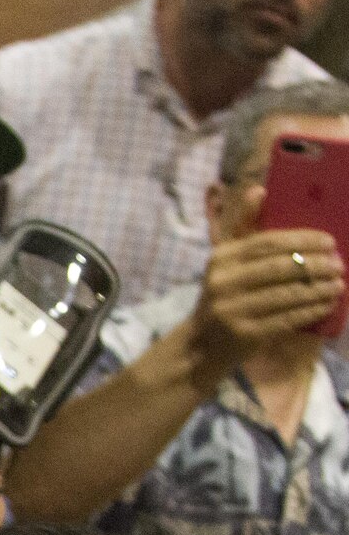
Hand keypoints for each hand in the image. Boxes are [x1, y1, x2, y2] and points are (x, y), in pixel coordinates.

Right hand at [190, 187, 343, 368]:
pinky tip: (326, 304)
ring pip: (288, 294)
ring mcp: (233, 310)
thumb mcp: (225, 260)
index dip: (303, 240)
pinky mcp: (245, 334)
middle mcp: (224, 283)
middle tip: (339, 264)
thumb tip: (259, 189)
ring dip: (319, 289)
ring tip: (338, 284)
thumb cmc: (223, 296)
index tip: (329, 242)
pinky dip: (311, 310)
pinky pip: (287, 318)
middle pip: (281, 268)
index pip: (268, 243)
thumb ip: (242, 226)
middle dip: (316, 265)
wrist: (200, 345)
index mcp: (221, 259)